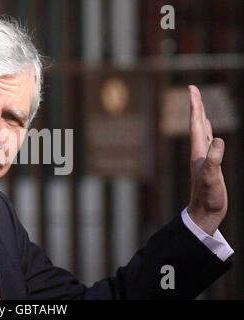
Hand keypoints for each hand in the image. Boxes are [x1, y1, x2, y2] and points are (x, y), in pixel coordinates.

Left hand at [187, 85, 226, 235]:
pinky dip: (210, 133)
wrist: (204, 213)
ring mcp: (204, 158)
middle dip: (197, 106)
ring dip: (202, 117)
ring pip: (202, 132)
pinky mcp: (210, 165)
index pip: (196, 124)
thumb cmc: (208, 198)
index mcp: (198, 152)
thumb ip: (215, 160)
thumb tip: (219, 140)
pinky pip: (209, 143)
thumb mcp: (212, 179)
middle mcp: (199, 152)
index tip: (191, 89)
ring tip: (200, 105)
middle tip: (193, 89)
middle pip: (197, 124)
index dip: (196, 106)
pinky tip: (210, 132)